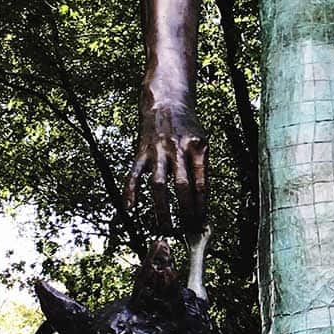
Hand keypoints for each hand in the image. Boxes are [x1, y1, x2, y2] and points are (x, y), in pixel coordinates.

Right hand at [127, 102, 207, 236]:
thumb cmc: (188, 127)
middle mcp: (177, 149)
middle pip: (182, 187)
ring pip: (159, 185)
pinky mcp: (141, 151)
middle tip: (188, 232)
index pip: (201, 184)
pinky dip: (131, 192)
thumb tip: (201, 203)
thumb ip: (201, 169)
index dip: (202, 207)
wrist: (166, 101)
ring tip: (166, 229)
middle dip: (186, 212)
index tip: (203, 224)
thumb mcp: (202, 142)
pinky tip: (130, 209)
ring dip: (162, 210)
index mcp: (197, 148)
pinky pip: (135, 174)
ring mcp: (158, 150)